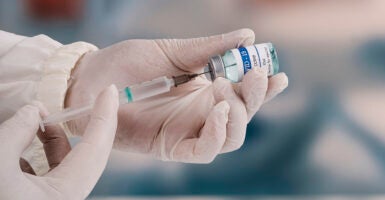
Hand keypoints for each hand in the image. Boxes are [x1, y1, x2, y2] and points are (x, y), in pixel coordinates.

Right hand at [0, 85, 118, 199]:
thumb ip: (18, 132)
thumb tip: (35, 110)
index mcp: (64, 196)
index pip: (95, 149)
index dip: (104, 116)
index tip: (110, 92)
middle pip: (88, 155)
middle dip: (88, 125)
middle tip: (95, 99)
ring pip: (65, 163)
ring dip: (54, 138)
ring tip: (38, 119)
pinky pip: (47, 172)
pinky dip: (37, 153)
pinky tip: (22, 143)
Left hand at [66, 29, 287, 162]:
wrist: (91, 81)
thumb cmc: (128, 64)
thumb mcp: (172, 51)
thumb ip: (209, 48)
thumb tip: (248, 35)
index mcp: (206, 89)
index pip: (244, 92)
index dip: (265, 87)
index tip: (279, 73)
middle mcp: (202, 112)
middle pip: (244, 116)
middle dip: (256, 98)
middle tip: (253, 75)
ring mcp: (189, 131)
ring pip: (231, 137)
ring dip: (238, 116)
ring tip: (225, 91)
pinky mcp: (172, 147)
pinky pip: (204, 151)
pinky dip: (217, 135)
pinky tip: (218, 111)